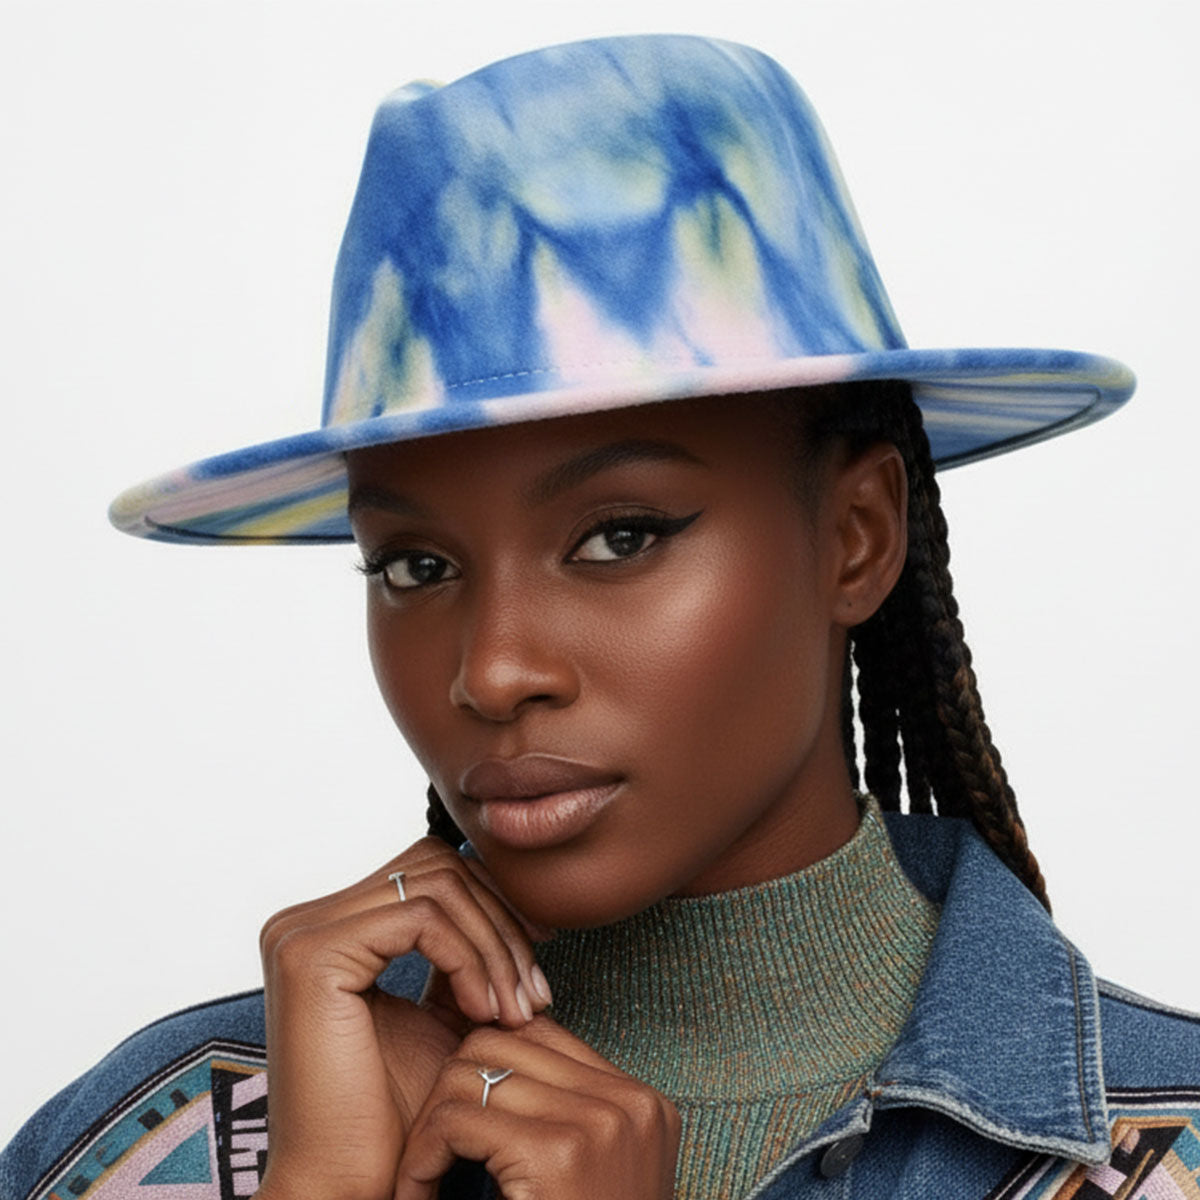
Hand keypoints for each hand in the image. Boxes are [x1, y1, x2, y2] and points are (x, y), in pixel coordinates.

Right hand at [255, 836, 552, 1199]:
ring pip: (437, 887)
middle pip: (437, 866)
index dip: (494, 904)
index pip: (432, 871)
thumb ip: (466, 954)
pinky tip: (486, 1013)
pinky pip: (421, 920)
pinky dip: (470, 959)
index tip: (542, 955)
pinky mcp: (312, 954)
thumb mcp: (445, 1013)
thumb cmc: (397, 1114)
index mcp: (332, 927)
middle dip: (500, 921)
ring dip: (494, 945)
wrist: (349, 1185)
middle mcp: (306, 918)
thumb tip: (523, 905)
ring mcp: (302, 932)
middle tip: (536, 990)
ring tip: (517, 1011)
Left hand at [395, 1014, 680, 1199]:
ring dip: (430, 1125)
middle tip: (432, 1147)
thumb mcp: (590, 1177)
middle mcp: (629, 1102)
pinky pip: (457, 1120)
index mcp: (643, 1104)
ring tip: (421, 1174)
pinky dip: (421, 1157)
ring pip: (471, 1073)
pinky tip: (416, 1192)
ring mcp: (600, 1121)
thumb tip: (490, 1058)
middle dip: (451, 1089)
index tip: (457, 1119)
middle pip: (503, 1043)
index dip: (485, 1067)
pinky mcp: (558, 1151)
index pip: (539, 1036)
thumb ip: (562, 1119)